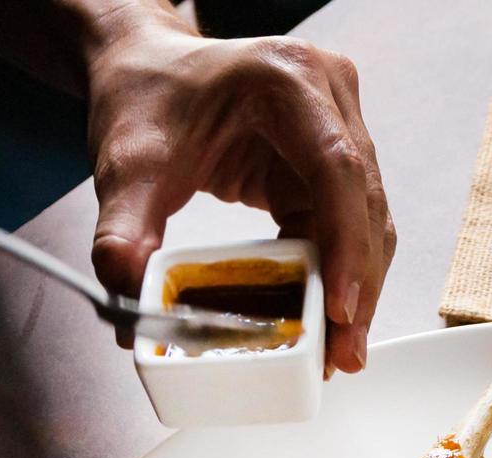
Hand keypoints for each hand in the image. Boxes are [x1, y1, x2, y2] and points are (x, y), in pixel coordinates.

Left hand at [83, 14, 394, 375]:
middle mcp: (330, 98)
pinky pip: (346, 228)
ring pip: (367, 222)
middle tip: (343, 355)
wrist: (146, 68)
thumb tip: (128, 313)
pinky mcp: (330, 165)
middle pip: (364, 204)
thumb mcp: (127, 163)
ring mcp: (339, 129)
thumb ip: (123, 234)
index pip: (337, 168)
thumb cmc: (146, 95)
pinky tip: (326, 323)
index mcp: (288, 79)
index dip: (345, 243)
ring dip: (358, 289)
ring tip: (340, 354)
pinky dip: (337, 277)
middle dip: (358, 285)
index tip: (340, 307)